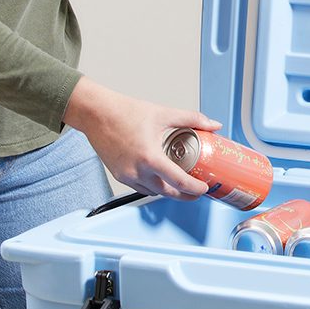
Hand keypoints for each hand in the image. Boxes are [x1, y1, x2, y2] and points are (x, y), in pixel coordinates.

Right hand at [62, 77, 219, 198]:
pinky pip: (140, 187)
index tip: (203, 188)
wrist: (97, 114)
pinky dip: (152, 186)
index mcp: (150, 157)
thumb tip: (212, 124)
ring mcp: (126, 176)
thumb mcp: (163, 114)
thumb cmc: (124, 113)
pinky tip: (160, 178)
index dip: (195, 189)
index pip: (178, 181)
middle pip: (167, 193)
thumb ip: (191, 119)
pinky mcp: (118, 176)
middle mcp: (137, 171)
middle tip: (196, 192)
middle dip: (184, 195)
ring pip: (153, 192)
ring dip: (167, 191)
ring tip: (180, 184)